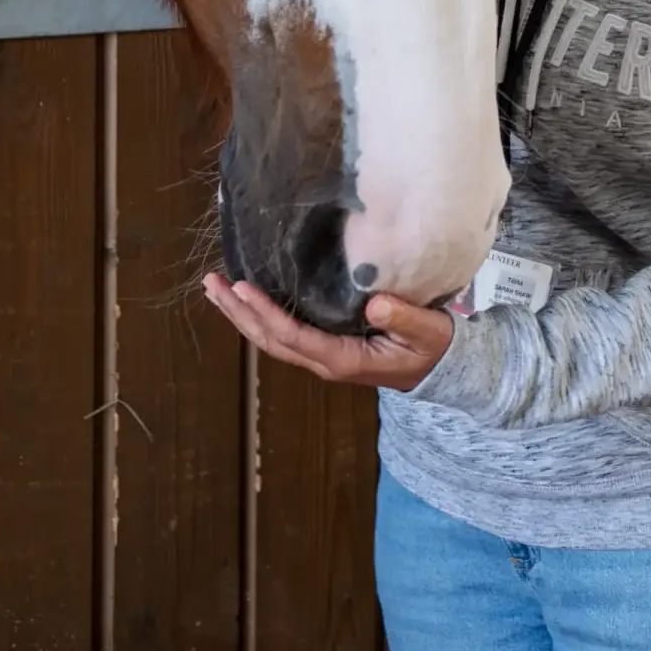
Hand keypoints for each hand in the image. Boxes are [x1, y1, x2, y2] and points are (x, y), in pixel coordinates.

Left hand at [203, 273, 453, 390]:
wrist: (438, 367)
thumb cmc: (433, 347)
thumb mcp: (427, 332)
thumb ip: (404, 318)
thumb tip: (374, 305)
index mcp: (342, 359)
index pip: (294, 337)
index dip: (266, 313)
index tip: (242, 287)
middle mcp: (324, 361)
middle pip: (270, 341)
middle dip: (239, 313)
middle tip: (212, 283)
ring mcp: (322, 355)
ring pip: (271, 339)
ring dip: (242, 315)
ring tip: (217, 288)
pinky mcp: (325, 345)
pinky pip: (284, 333)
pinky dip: (260, 315)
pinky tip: (248, 298)